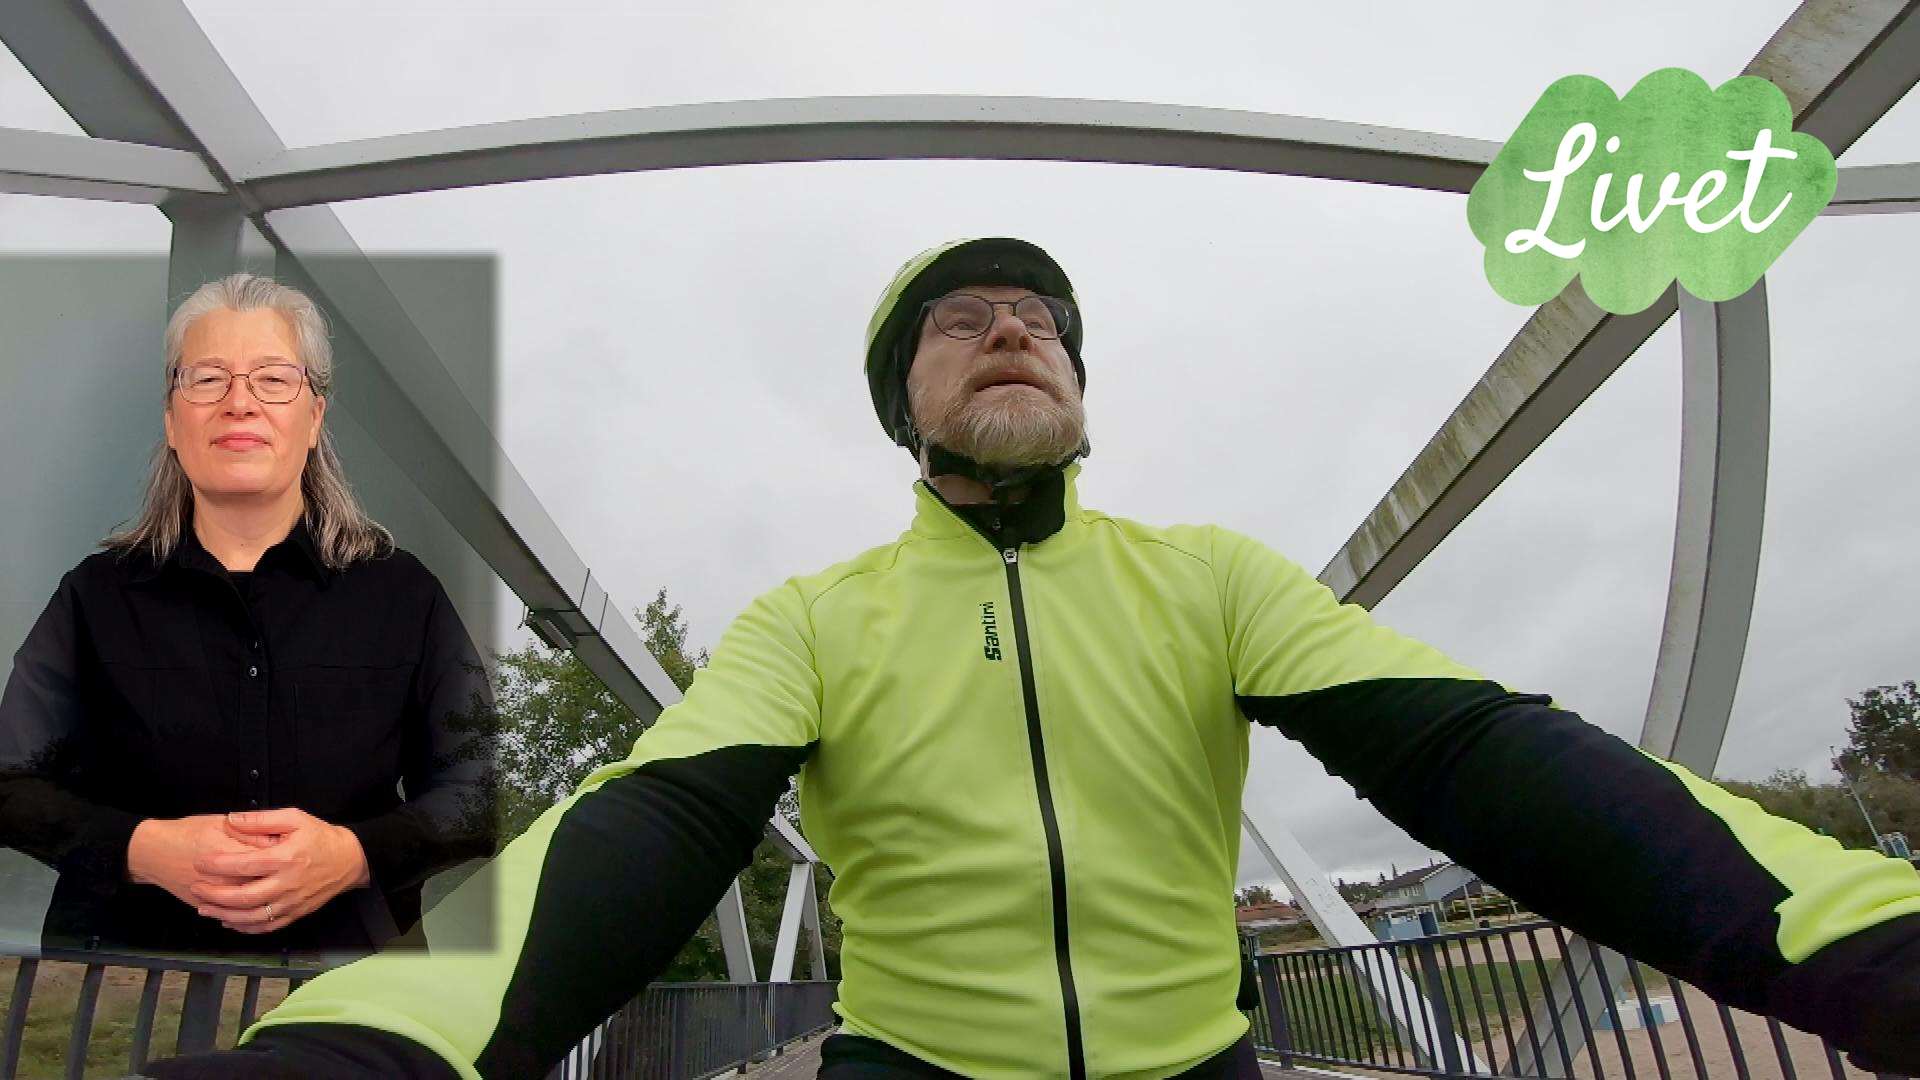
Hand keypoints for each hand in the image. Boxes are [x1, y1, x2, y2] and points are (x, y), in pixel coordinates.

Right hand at [126, 815, 279, 911]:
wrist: (151, 851)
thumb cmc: (186, 833)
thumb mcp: (220, 822)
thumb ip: (250, 830)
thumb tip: (274, 839)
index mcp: (233, 855)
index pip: (267, 860)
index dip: (282, 855)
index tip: (289, 851)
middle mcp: (225, 880)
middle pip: (263, 885)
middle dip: (277, 880)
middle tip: (283, 872)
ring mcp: (216, 897)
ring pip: (249, 906)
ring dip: (265, 899)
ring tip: (274, 888)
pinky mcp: (206, 907)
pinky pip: (233, 917)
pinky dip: (248, 916)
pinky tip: (258, 906)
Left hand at [189, 808, 369, 933]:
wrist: (350, 860)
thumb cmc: (321, 837)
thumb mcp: (295, 818)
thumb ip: (262, 819)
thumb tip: (231, 819)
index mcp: (285, 858)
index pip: (244, 865)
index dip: (218, 865)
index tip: (199, 862)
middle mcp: (287, 884)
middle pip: (243, 897)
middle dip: (215, 895)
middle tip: (196, 888)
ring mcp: (291, 902)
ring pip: (251, 917)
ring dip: (224, 915)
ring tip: (204, 908)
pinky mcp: (295, 914)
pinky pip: (266, 927)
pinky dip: (244, 928)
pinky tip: (229, 922)